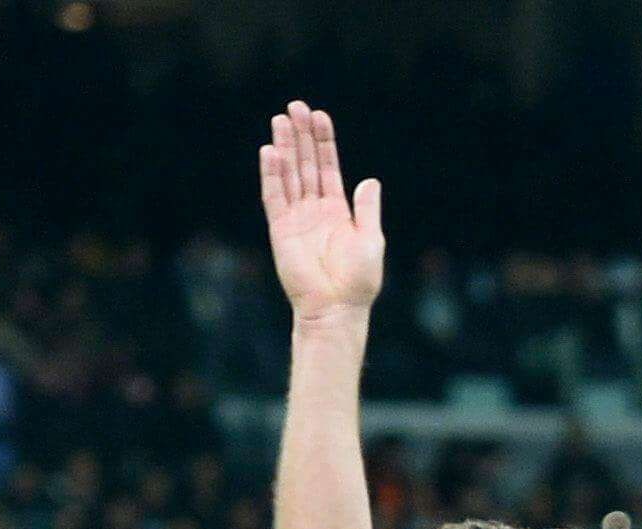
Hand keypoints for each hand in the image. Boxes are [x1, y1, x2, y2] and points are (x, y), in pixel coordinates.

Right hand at [260, 100, 383, 316]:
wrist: (336, 308)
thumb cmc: (358, 280)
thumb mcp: (371, 240)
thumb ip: (368, 209)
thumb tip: (370, 180)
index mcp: (337, 210)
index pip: (328, 167)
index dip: (324, 142)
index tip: (319, 116)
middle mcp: (314, 209)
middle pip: (306, 164)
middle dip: (301, 135)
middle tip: (295, 106)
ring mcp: (296, 218)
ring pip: (289, 174)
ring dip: (285, 147)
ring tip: (281, 120)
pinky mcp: (281, 229)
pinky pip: (274, 196)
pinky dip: (272, 174)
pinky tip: (271, 152)